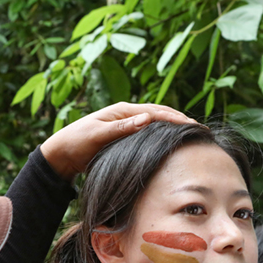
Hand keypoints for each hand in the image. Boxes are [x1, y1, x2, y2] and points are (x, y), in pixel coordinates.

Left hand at [40, 103, 195, 181]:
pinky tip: (172, 142)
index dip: (176, 119)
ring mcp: (127, 124)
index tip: (194, 126)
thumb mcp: (98, 135)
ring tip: (193, 133)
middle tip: (201, 129)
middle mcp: (128, 114)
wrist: (61, 152)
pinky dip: (163, 134)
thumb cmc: (77, 143)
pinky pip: (149, 132)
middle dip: (181, 120)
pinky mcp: (125, 135)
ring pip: (157, 122)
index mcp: (123, 110)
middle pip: (161, 114)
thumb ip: (122, 127)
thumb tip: (146, 118)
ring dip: (174, 126)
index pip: (156, 112)